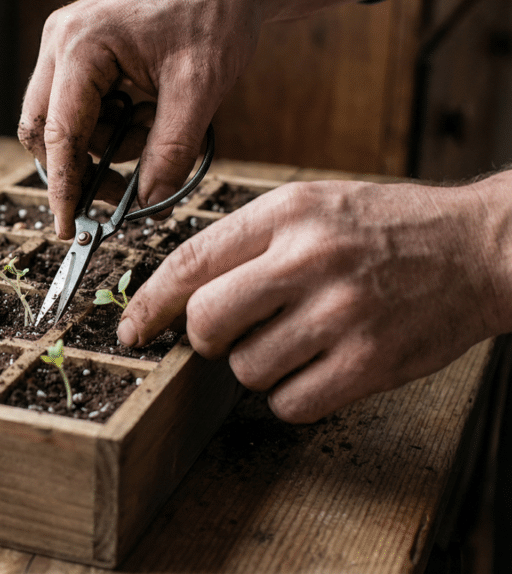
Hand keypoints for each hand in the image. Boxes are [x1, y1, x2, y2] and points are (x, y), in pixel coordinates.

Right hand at [18, 0, 262, 238]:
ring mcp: (64, 46)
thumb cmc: (212, 12)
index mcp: (80, 46)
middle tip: (121, 194)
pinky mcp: (78, 53)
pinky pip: (77, 108)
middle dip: (80, 167)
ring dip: (102, 147)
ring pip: (59, 123)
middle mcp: (60, 43)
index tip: (68, 227)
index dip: (63, 187)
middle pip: (41, 129)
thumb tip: (149, 204)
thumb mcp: (200, 87)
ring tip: (152, 132)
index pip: (57, 134)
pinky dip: (107, 127)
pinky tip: (145, 114)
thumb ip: (171, 150)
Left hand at [117, 174, 511, 422]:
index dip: (149, 303)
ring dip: (258, 366)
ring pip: (247, 369)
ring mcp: (341, 312)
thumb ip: (248, 240)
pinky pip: (290, 402)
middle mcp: (310, 259)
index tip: (131, 330)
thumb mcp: (313, 204)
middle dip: (207, 338)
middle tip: (231, 333)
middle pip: (207, 322)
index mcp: (288, 213)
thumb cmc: (388, 228)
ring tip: (296, 342)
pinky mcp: (370, 362)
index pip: (191, 261)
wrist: (480, 248)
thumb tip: (179, 291)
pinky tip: (316, 370)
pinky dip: (291, 396)